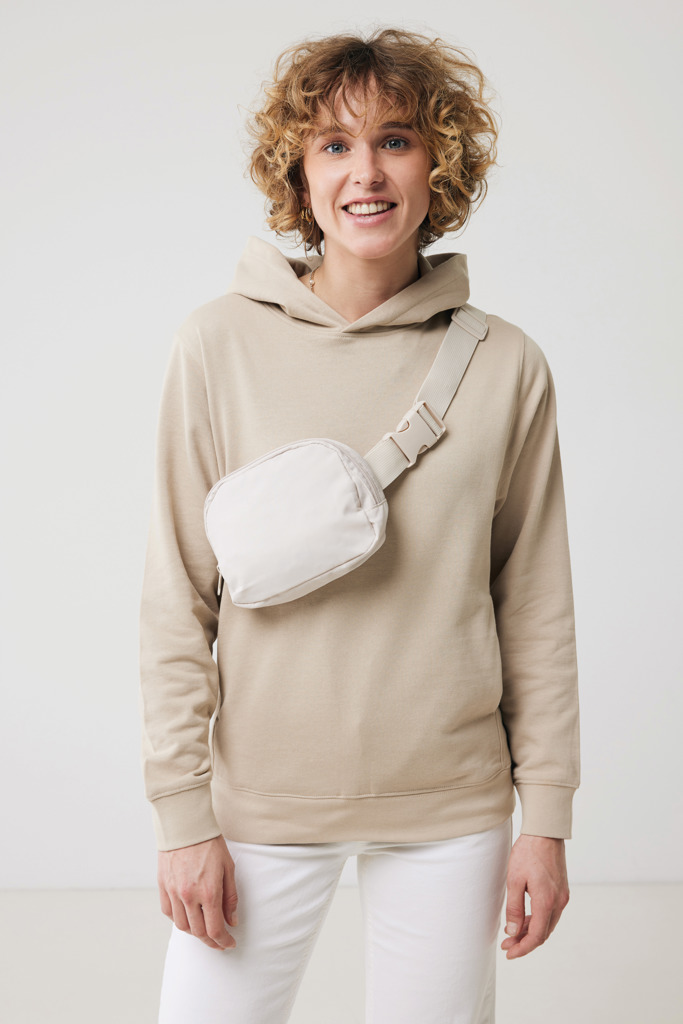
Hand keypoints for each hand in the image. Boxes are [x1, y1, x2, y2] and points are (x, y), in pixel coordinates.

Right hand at [158, 835, 238, 949]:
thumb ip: (230, 897)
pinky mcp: (162, 886)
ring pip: (182, 926)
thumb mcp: (228, 868)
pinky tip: (188, 916)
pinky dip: (179, 919)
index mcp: (208, 892)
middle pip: (198, 932)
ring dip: (194, 932)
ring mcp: (173, 892)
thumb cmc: (210, 843)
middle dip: (211, 941)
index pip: (215, 929)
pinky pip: (169, 912)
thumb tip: (232, 920)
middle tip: (220, 942)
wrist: (186, 825)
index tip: (229, 943)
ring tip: (204, 929)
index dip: (223, 941)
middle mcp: (189, 896)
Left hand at [501, 834, 568, 959]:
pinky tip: (525, 919)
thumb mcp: (514, 880)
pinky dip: (538, 920)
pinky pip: (551, 913)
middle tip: (507, 944)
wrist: (545, 833)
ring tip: (513, 934)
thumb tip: (513, 932)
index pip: (537, 936)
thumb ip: (514, 908)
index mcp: (546, 902)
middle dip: (525, 942)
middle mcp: (558, 902)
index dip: (523, 948)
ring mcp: (562, 896)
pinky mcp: (561, 890)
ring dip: (531, 932)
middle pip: (543, 933)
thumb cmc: (528, 853)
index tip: (509, 953)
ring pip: (547, 924)